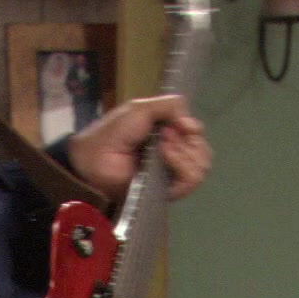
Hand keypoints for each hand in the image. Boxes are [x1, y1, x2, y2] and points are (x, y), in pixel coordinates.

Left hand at [64, 95, 211, 201]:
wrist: (96, 159)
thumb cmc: (113, 133)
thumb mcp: (141, 109)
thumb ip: (170, 107)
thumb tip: (193, 126)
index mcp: (169, 135)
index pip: (197, 133)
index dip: (192, 128)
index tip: (178, 124)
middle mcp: (175, 155)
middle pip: (203, 149)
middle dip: (189, 140)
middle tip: (165, 136)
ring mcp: (172, 174)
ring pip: (201, 165)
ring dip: (185, 152)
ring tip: (163, 147)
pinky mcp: (168, 190)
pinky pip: (190, 179)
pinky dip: (181, 164)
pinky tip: (165, 156)